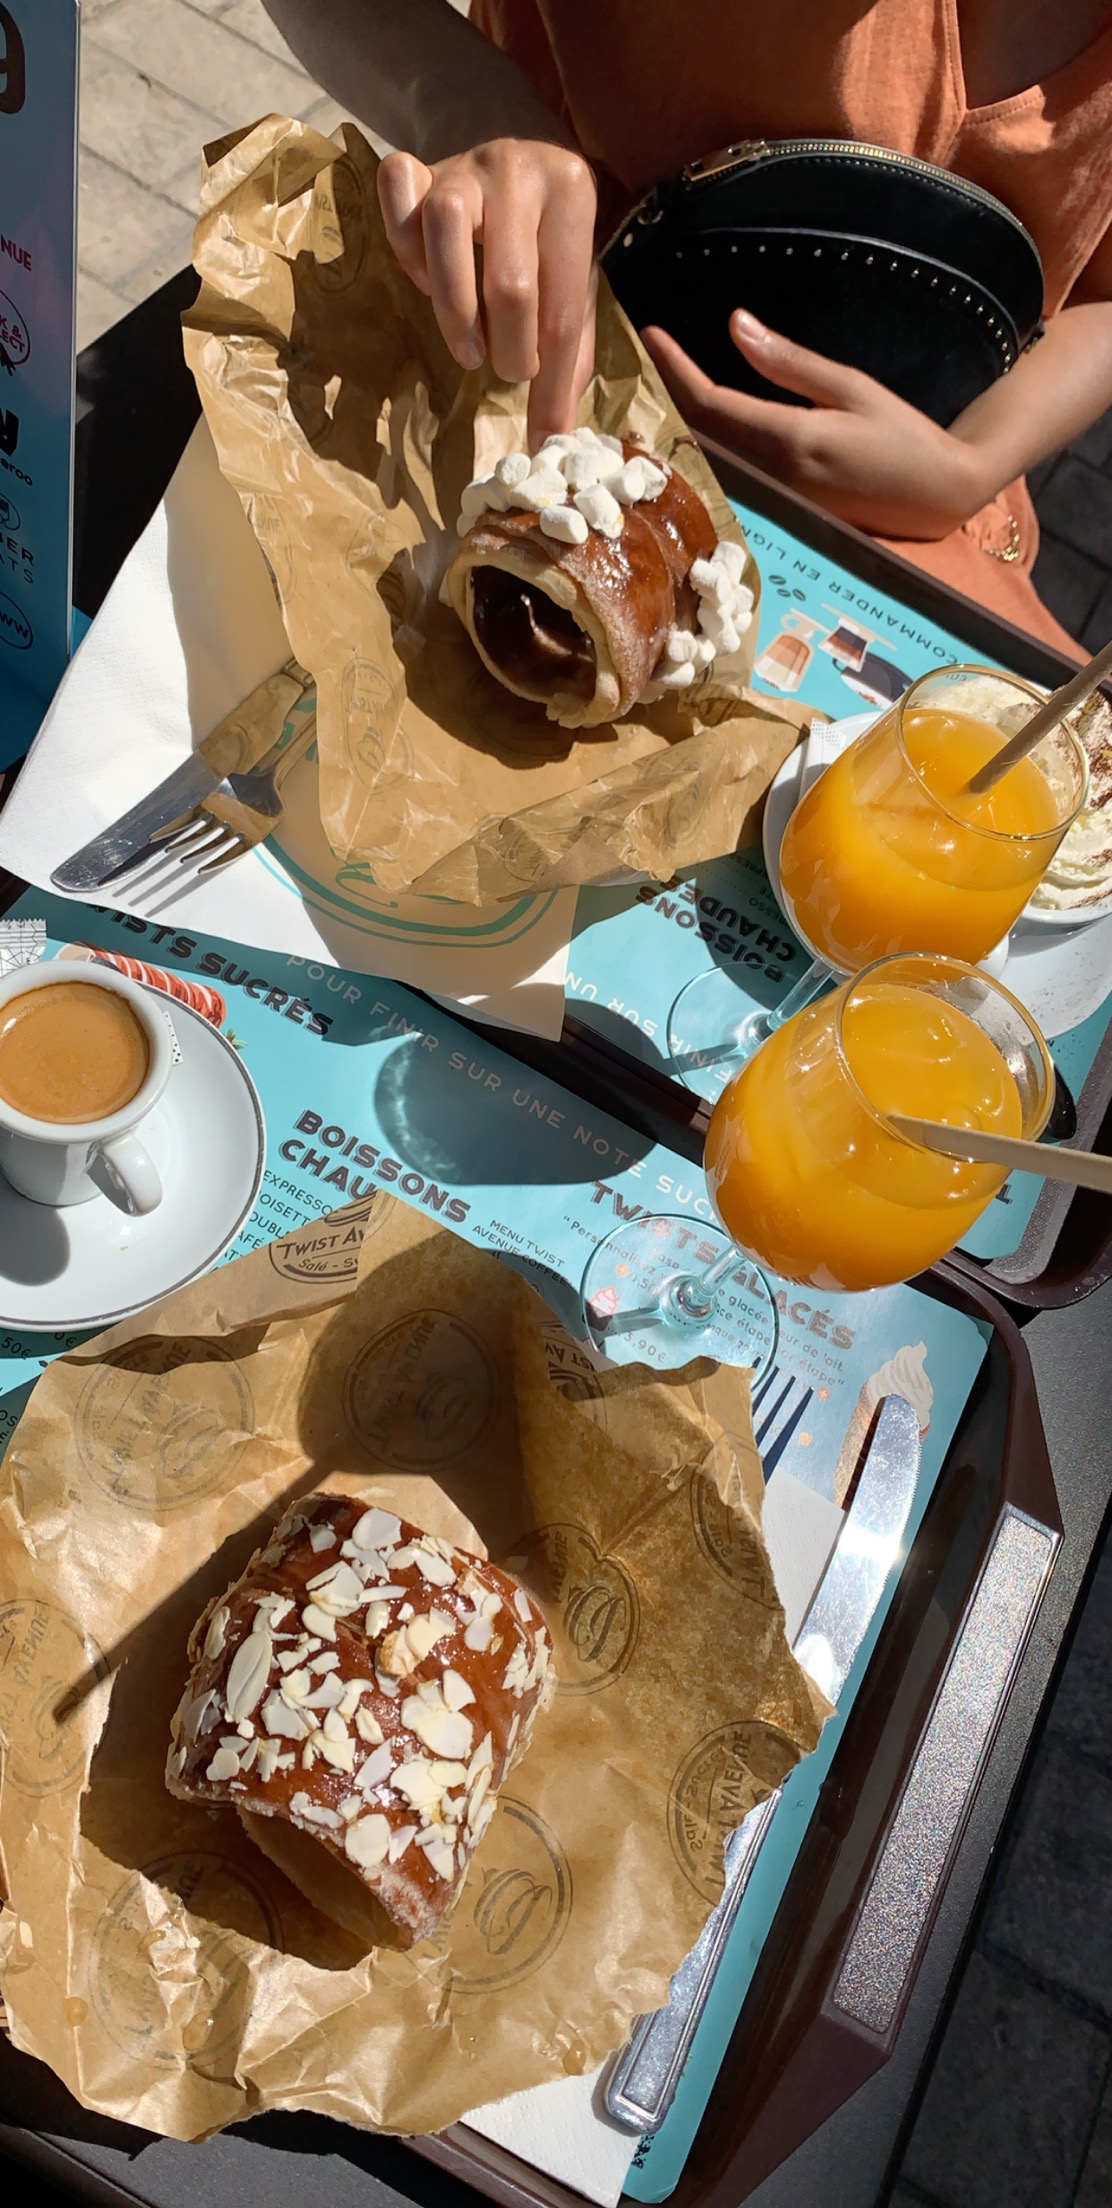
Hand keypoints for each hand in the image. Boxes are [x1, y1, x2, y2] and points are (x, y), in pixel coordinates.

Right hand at [378, 139, 597, 447]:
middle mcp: (520, 168)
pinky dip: (405, 246)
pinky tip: (425, 278)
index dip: (552, 385)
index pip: (563, 312)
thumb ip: (570, 350)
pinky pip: (398, 195)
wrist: (512, 149)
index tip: (544, 435)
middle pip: (510, 284)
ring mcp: (466, 163)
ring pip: (445, 231)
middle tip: (505, 371)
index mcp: (573, 193)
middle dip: (509, 351)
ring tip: (469, 347)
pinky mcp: (420, 164)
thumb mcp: (573, 282)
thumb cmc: (546, 235)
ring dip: (454, 311)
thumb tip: (555, 434)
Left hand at [642, 310, 989, 537]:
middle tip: (634, 360)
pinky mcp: (778, 517)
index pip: (710, 404)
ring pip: (706, 463)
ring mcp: (773, 504)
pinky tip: (685, 431)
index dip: (674, 370)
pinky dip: (702, 452)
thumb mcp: (850, 386)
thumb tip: (735, 324)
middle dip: (663, 398)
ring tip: (649, 389)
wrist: (940, 495)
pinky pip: (726, 481)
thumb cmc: (903, 434)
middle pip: (696, 437)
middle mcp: (773, 479)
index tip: (649, 336)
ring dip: (675, 428)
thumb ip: (788, 362)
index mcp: (790, 440)